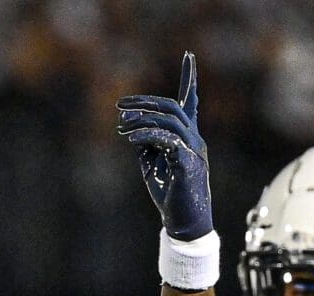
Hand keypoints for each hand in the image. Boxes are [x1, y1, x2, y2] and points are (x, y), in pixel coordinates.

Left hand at [116, 53, 212, 239]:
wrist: (183, 222)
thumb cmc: (169, 194)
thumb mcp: (151, 164)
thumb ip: (145, 144)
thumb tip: (131, 128)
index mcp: (187, 137)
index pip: (190, 102)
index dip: (189, 79)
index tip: (188, 56)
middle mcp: (194, 139)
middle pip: (172, 108)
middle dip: (144, 103)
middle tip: (120, 105)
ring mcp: (193, 151)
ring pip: (170, 121)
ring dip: (142, 120)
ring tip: (121, 125)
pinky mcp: (188, 164)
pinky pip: (168, 141)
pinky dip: (147, 136)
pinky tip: (130, 138)